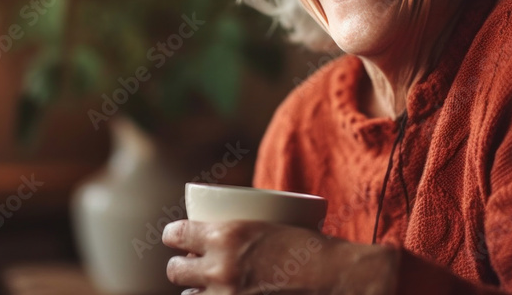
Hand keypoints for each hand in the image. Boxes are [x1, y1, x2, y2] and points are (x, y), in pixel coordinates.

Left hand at [161, 219, 396, 294]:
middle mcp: (220, 268)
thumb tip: (227, 234)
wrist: (338, 279)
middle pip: (175, 270)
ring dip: (195, 292)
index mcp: (226, 234)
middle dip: (180, 268)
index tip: (175, 238)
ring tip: (205, 289)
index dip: (173, 236)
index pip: (177, 234)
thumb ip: (245, 232)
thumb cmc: (313, 248)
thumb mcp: (272, 225)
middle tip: (190, 266)